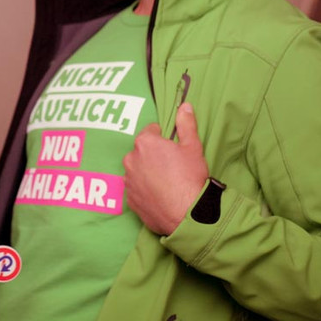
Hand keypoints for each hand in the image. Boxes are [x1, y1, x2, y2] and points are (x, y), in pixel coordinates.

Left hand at [123, 103, 208, 234]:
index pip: (150, 131)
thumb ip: (186, 124)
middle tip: (171, 166)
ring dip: (147, 172)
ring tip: (166, 182)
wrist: (187, 214)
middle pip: (141, 151)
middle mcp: (131, 159)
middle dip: (153, 155)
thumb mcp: (193, 147)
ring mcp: (128, 180)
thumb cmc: (190, 178)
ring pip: (137, 170)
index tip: (172, 147)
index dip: (163, 137)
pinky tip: (160, 195)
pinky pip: (136, 189)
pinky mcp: (129, 199)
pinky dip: (144, 190)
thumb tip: (184, 106)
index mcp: (145, 143)